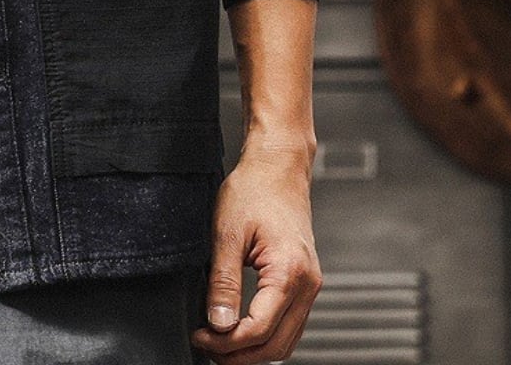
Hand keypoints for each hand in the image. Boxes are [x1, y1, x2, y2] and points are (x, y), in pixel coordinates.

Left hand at [190, 142, 322, 363]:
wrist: (278, 166)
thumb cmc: (254, 189)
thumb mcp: (227, 232)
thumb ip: (223, 282)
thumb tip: (218, 324)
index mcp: (289, 273)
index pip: (259, 329)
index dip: (227, 342)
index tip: (200, 336)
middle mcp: (307, 285)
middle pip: (276, 345)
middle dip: (240, 355)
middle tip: (206, 346)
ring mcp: (310, 285)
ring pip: (286, 340)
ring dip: (253, 350)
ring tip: (219, 343)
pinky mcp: (304, 281)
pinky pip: (289, 324)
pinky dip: (265, 335)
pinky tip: (239, 328)